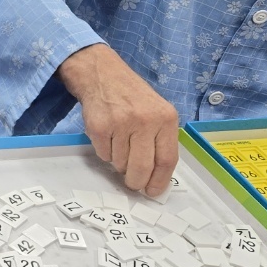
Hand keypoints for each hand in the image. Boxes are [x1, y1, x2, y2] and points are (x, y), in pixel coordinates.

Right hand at [58, 44, 178, 196]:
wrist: (102, 74)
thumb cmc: (131, 96)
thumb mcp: (156, 111)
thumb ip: (160, 139)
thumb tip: (155, 175)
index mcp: (166, 118)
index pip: (166, 160)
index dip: (159, 181)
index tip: (153, 191)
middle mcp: (145, 121)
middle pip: (143, 167)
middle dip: (136, 182)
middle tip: (133, 184)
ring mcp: (121, 123)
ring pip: (120, 163)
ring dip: (118, 162)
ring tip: (119, 143)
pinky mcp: (99, 127)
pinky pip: (103, 154)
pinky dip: (104, 152)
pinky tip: (107, 136)